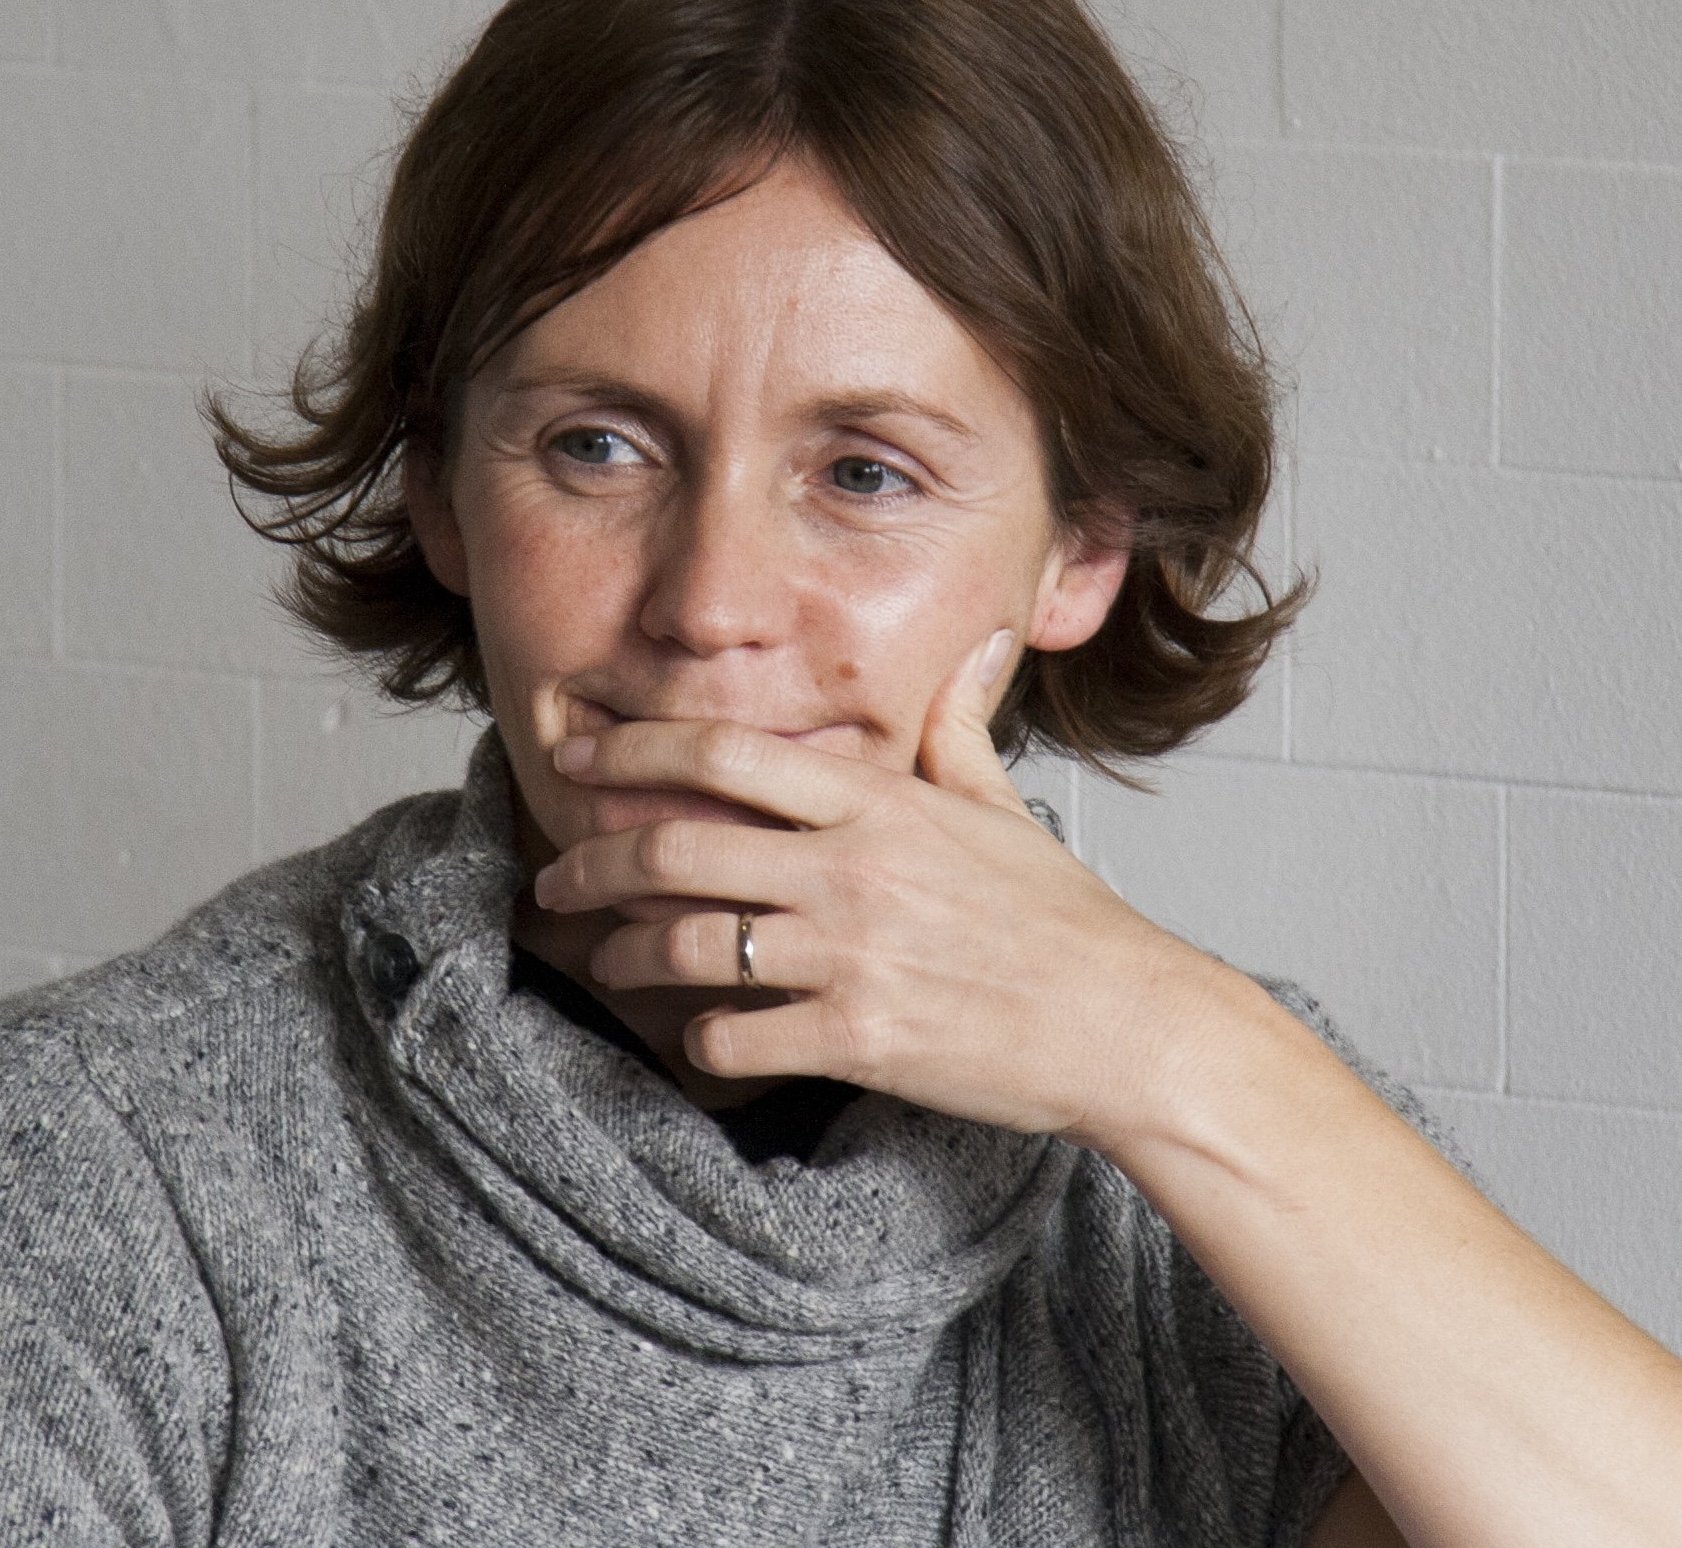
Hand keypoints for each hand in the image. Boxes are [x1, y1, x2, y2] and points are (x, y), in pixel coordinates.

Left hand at [531, 630, 1210, 1142]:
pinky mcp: (858, 1040)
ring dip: (626, 954)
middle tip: (555, 877)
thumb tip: (978, 642)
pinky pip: (733, 1036)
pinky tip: (697, 1035)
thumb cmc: (1065, 923)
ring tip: (608, 958)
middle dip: (589, 859)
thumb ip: (959, 725)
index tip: (579, 759)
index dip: (632, 750)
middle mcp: (851, 870)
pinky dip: (698, 1038)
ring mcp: (851, 957)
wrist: (1126, 1025)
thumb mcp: (1003, 806)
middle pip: (673, 848)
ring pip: (685, 946)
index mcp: (878, 803)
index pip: (723, 754)